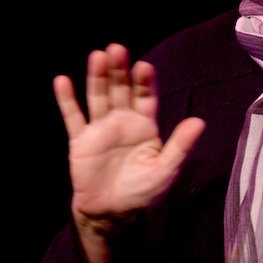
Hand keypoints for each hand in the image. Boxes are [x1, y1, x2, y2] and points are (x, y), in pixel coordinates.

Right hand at [53, 43, 205, 237]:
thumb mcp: (165, 170)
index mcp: (144, 126)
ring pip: (98, 97)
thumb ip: (180, 146)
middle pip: (120, 90)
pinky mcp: (80, 140)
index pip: (145, 97)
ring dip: (97, 77)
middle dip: (119, 70)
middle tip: (117, 49)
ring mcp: (100, 128)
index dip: (144, 82)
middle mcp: (122, 121)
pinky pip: (73, 117)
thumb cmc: (141, 191)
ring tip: (97, 56)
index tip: (144, 67)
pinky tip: (62, 81)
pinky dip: (67, 100)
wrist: (110, 213)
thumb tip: (200, 121)